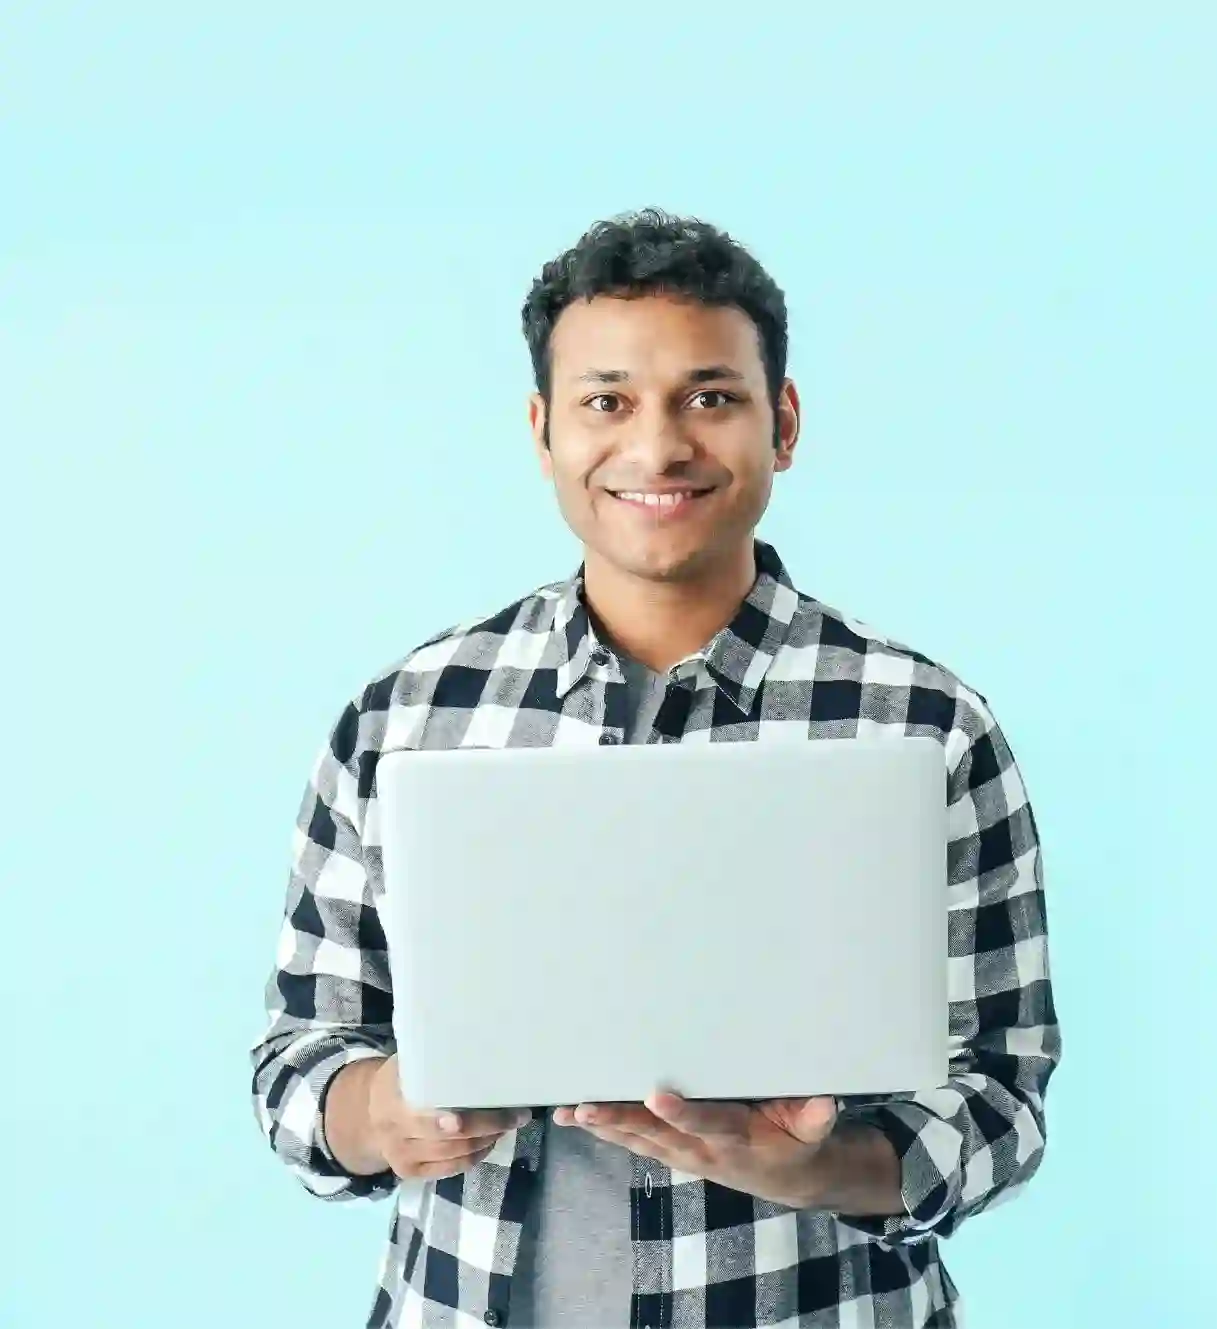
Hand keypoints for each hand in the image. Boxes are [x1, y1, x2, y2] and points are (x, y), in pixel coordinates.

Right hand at [365, 1056, 532, 1180]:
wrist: (370, 1114)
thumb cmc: (399, 1080)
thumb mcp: (406, 1065)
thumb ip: (430, 1063)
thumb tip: (478, 1044)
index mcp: (391, 1100)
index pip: (423, 1115)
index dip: (449, 1119)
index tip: (472, 1115)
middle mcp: (395, 1133)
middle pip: (448, 1138)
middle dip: (487, 1126)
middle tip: (516, 1114)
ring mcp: (402, 1158)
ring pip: (453, 1154)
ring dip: (486, 1139)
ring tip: (508, 1123)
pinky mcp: (412, 1173)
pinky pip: (451, 1168)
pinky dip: (475, 1155)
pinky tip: (490, 1140)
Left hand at [553, 1091, 837, 1208]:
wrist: (791, 1177)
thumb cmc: (798, 1141)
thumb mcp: (813, 1131)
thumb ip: (814, 1117)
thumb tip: (825, 1103)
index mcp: (736, 1137)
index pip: (705, 1123)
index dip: (681, 1112)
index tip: (657, 1095)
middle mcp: (702, 1149)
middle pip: (656, 1134)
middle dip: (620, 1120)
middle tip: (586, 1106)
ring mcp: (683, 1154)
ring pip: (638, 1140)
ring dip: (602, 1126)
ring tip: (567, 1112)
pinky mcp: (673, 1152)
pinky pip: (634, 1142)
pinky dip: (604, 1130)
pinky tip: (575, 1117)